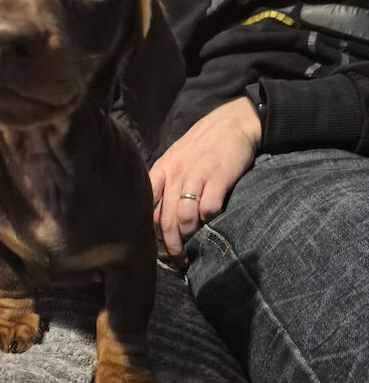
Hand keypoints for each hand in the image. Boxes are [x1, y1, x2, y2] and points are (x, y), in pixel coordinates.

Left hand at [149, 97, 261, 264]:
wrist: (233, 122)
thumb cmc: (203, 144)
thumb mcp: (176, 158)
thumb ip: (165, 183)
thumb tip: (156, 216)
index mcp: (163, 169)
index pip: (148, 205)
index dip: (151, 231)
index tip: (158, 247)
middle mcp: (177, 174)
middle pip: (166, 219)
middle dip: (171, 245)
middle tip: (178, 260)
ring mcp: (197, 175)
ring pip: (185, 217)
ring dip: (189, 237)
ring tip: (194, 249)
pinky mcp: (219, 177)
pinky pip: (209, 208)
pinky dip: (209, 221)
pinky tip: (211, 225)